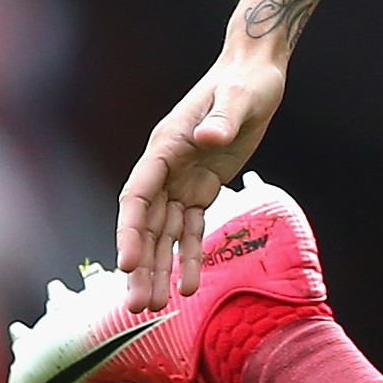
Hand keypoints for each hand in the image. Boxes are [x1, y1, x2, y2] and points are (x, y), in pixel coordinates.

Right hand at [115, 51, 285, 310]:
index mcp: (164, 147)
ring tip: (154, 308)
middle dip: (141, 265)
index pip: (137, 197)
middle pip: (146, 225)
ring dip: (159, 269)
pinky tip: (189, 286)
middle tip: (138, 306)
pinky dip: (190, 256)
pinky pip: (193, 229)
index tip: (126, 264)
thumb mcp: (239, 97)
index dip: (130, 231)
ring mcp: (182, 180)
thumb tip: (206, 138)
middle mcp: (166, 168)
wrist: (256, 73)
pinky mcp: (203, 188)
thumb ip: (222, 118)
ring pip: (165, 234)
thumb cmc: (245, 81)